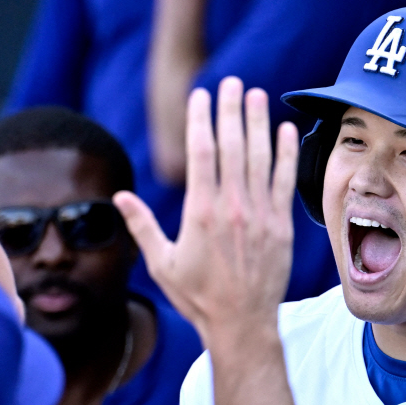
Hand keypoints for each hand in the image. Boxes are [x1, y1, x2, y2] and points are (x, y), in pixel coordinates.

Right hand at [114, 77, 298, 343]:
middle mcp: (232, 206)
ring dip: (259, 123)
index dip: (201, 119)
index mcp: (200, 211)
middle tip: (233, 81)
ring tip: (258, 94)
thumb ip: (141, 226)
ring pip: (260, 157)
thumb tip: (120, 195)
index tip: (201, 95)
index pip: (201, 152)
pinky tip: (285, 130)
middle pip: (232, 145)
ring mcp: (260, 214)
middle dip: (231, 110)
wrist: (241, 322)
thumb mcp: (162, 263)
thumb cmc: (198, 295)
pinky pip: (285, 181)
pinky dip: (285, 154)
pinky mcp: (281, 224)